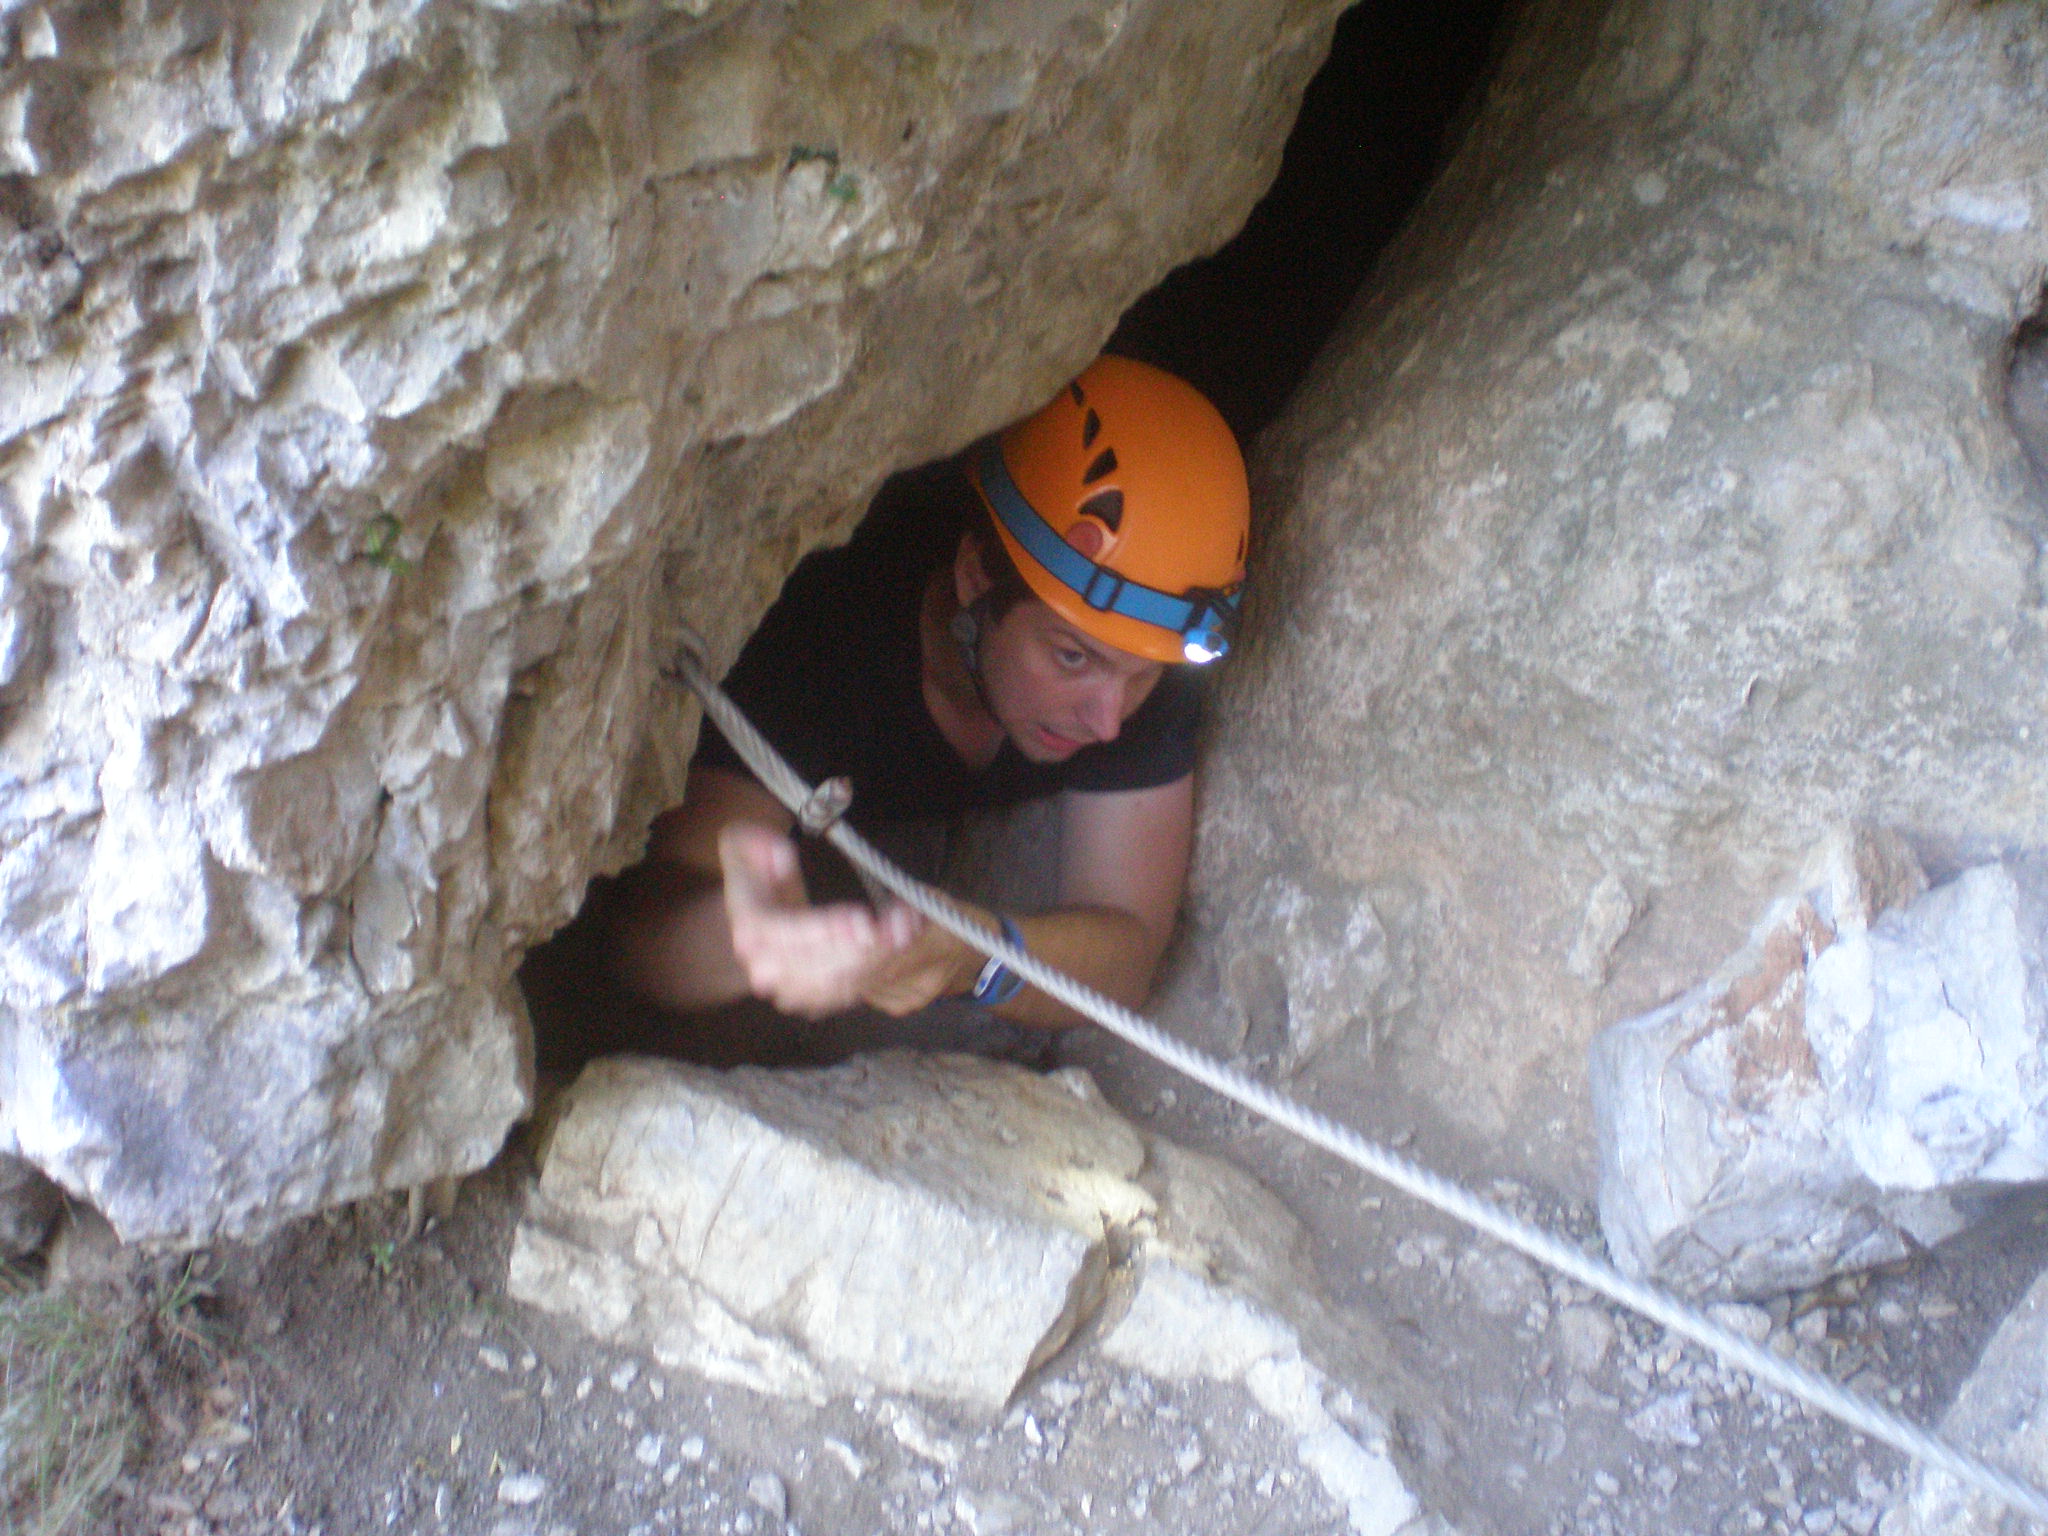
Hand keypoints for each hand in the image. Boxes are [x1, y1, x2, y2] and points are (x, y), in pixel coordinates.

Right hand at [718, 824, 919, 1017]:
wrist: (750, 913)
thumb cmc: (754, 874)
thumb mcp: (740, 843)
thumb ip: (753, 842)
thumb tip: (780, 855)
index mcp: (751, 926)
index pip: (786, 934)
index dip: (823, 928)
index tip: (860, 917)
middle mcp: (766, 965)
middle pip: (820, 965)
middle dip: (866, 945)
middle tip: (902, 922)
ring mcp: (789, 985)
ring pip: (839, 982)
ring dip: (879, 959)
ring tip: (908, 928)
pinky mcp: (811, 995)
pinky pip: (847, 991)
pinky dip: (877, 970)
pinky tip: (901, 942)